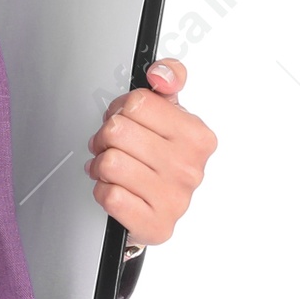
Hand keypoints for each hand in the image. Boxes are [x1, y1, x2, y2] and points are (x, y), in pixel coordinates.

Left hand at [85, 56, 215, 246]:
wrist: (160, 209)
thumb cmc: (162, 161)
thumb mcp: (171, 114)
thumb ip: (170, 80)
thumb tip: (163, 73)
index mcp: (197, 137)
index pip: (137, 103)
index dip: (121, 109)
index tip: (127, 120)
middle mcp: (189, 168)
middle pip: (117, 131)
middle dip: (105, 137)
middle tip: (113, 146)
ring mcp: (174, 199)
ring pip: (109, 162)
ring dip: (101, 165)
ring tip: (113, 169)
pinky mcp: (155, 225)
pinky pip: (109, 195)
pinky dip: (103, 191)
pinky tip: (117, 190)